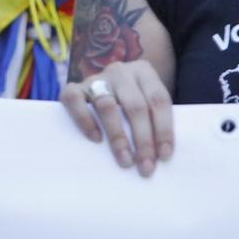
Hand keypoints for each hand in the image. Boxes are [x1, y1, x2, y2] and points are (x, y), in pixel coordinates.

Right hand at [59, 59, 173, 176]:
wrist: (103, 89)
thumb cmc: (132, 104)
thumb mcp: (147, 103)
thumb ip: (153, 120)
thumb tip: (160, 156)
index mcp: (144, 71)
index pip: (158, 99)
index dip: (164, 129)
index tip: (165, 156)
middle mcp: (120, 72)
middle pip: (135, 106)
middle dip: (143, 140)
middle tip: (146, 167)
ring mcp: (95, 78)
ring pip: (107, 105)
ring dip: (118, 136)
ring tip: (125, 160)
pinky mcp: (74, 87)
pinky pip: (74, 100)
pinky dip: (84, 120)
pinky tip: (96, 139)